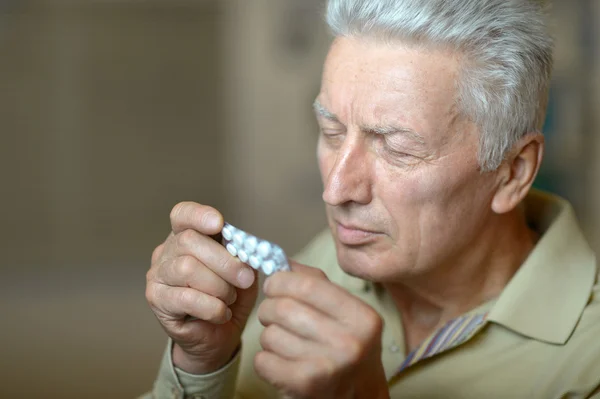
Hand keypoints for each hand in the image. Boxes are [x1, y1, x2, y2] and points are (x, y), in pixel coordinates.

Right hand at [145, 202, 258, 373]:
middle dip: (224, 261)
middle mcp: (167, 251)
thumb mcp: (243, 272)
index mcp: (187, 236)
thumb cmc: (230, 298)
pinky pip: (186, 298)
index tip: (219, 224)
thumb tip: (248, 247)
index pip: (183, 214)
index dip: (199, 215)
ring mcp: (157, 275)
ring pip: (187, 268)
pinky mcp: (156, 300)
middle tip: (245, 279)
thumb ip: (243, 256)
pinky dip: (211, 307)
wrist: (218, 336)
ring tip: (229, 299)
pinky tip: (220, 313)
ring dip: (218, 286)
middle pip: (189, 241)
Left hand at [255, 261, 388, 398]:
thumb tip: (281, 260)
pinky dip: (264, 360)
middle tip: (272, 314)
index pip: (307, 284)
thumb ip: (316, 284)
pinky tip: (280, 363)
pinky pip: (263, 361)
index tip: (274, 285)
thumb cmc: (347, 352)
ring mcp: (328, 366)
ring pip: (270, 335)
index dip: (281, 281)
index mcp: (362, 317)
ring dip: (268, 337)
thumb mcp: (345, 315)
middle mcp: (350, 341)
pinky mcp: (306, 386)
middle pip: (283, 308)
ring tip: (283, 343)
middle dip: (269, 309)